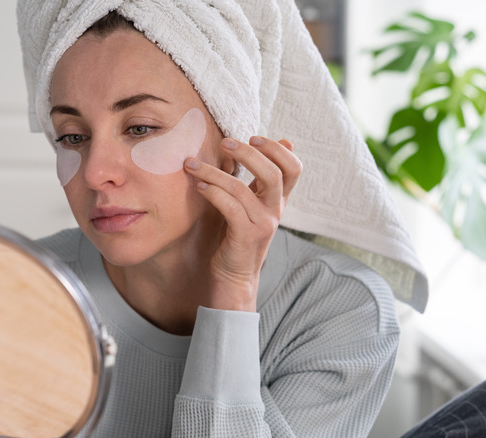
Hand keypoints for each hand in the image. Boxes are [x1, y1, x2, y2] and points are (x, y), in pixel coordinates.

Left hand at [184, 136, 301, 311]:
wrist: (234, 276)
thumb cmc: (238, 234)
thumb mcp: (253, 203)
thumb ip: (261, 177)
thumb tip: (284, 142)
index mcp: (278, 200)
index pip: (294, 168)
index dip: (277, 150)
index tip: (253, 137)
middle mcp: (275, 210)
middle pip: (274, 173)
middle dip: (248, 153)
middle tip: (225, 142)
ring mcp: (263, 224)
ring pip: (241, 189)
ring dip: (213, 172)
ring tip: (191, 164)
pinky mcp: (246, 236)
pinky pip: (229, 207)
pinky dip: (212, 192)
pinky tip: (198, 186)